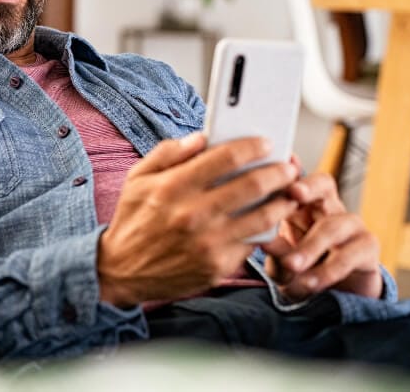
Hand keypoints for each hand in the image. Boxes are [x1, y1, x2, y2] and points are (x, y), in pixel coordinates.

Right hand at [97, 133, 298, 305]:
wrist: (121, 270)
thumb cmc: (132, 221)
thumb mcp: (137, 179)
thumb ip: (167, 153)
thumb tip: (200, 138)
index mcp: (173, 187)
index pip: (225, 158)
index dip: (252, 146)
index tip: (266, 143)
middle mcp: (193, 214)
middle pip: (252, 185)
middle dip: (278, 172)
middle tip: (288, 167)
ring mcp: (208, 243)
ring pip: (262, 217)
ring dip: (282, 202)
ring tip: (289, 194)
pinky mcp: (217, 266)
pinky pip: (251, 243)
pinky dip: (264, 230)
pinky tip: (268, 220)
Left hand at [262, 172, 382, 299]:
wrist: (329, 297)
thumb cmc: (298, 269)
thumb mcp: (279, 261)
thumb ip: (274, 249)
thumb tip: (262, 241)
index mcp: (301, 204)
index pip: (297, 178)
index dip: (289, 173)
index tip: (279, 168)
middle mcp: (328, 208)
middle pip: (324, 184)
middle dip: (308, 187)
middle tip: (293, 194)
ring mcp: (352, 226)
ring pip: (335, 225)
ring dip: (310, 247)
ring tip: (291, 265)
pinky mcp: (367, 249)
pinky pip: (351, 254)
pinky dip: (328, 270)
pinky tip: (311, 283)